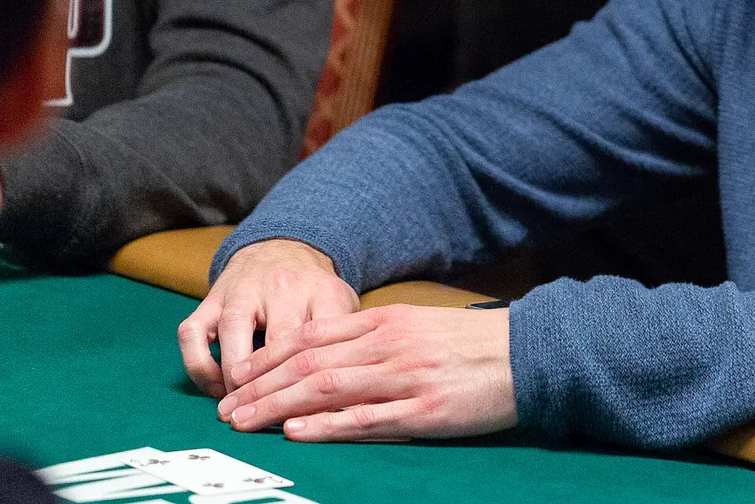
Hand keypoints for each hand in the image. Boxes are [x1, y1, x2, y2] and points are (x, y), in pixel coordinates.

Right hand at [178, 239, 357, 397]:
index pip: (328, 338)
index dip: (325, 380)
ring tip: (239, 410)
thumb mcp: (344, 309)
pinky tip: (215, 388)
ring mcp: (243, 290)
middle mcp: (283, 286)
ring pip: (235, 328)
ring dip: (235, 375)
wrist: (282, 247)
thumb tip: (356, 404)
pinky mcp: (211, 299)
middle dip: (278, 385)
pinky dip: (199, 365)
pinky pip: (192, 332)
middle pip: (282, 337)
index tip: (326, 414)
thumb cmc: (315, 293)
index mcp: (324, 291)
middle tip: (276, 419)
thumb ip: (348, 348)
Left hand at [217, 304, 516, 441]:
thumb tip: (330, 354)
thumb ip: (378, 337)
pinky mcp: (423, 412)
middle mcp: (389, 345)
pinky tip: (297, 432)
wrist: (531, 353)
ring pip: (328, 389)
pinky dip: (327, 426)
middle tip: (224, 407)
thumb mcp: (422, 326)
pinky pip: (366, 419)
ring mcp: (405, 378)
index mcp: (388, 321)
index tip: (236, 374)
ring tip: (243, 420)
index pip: (313, 336)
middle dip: (261, 386)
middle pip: (310, 363)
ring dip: (278, 406)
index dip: (269, 356)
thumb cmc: (474, 343)